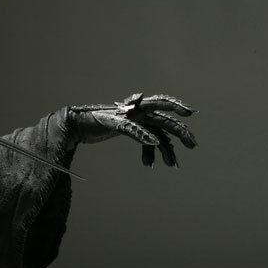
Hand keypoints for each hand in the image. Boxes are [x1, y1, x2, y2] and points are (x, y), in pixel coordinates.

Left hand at [68, 92, 196, 167]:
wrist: (75, 126)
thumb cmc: (91, 120)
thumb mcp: (112, 124)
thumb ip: (133, 131)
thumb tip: (155, 141)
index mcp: (135, 107)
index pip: (160, 102)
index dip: (176, 106)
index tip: (190, 113)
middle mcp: (138, 113)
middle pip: (164, 122)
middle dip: (179, 134)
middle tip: (192, 145)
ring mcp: (136, 122)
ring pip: (157, 135)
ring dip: (166, 149)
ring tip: (172, 164)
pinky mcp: (130, 132)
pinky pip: (146, 142)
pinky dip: (150, 152)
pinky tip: (149, 164)